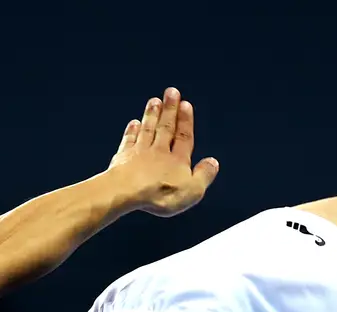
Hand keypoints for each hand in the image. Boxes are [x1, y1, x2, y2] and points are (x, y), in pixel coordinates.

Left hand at [107, 87, 218, 216]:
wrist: (126, 191)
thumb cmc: (160, 193)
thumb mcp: (192, 190)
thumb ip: (204, 175)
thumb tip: (213, 162)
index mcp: (178, 160)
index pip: (184, 137)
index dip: (185, 121)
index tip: (185, 104)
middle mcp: (159, 152)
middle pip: (165, 128)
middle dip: (169, 110)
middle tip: (171, 92)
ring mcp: (139, 153)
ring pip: (147, 130)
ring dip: (151, 115)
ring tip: (154, 101)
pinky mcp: (123, 158)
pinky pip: (129, 141)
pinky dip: (132, 131)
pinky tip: (134, 123)